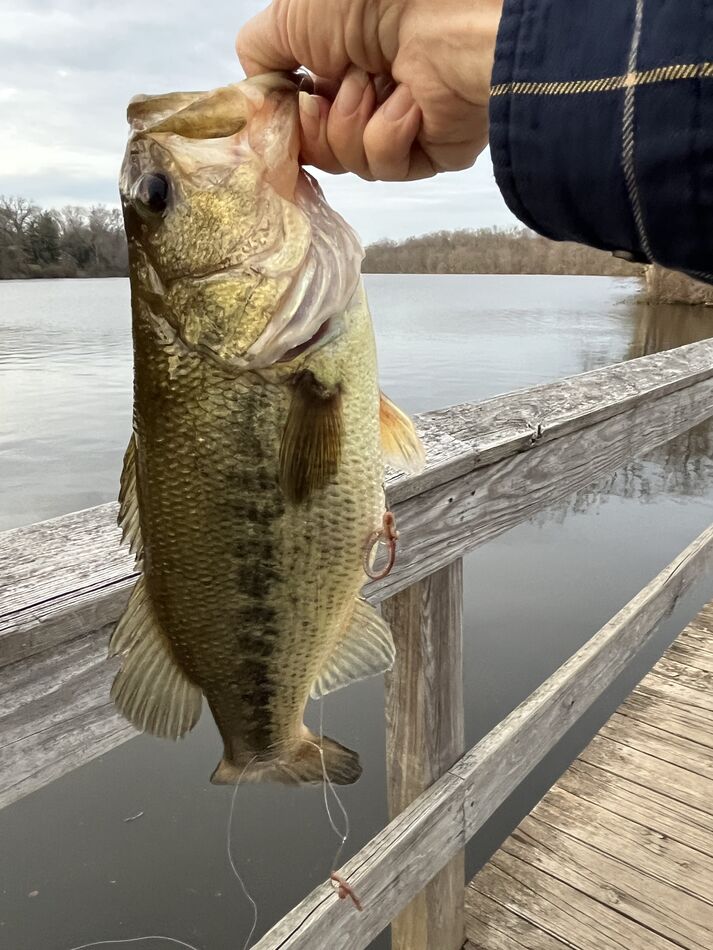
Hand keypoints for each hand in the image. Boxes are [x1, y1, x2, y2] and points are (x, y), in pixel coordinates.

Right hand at [236, 0, 502, 181]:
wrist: (440, 10)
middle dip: (313, 128)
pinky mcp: (432, 149)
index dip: (286, 124)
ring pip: (349, 162)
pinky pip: (387, 166)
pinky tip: (406, 102)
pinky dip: (387, 134)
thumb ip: (260, 53)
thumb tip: (257, 95)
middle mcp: (370, 93)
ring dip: (350, 124)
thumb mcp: (289, 15)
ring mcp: (402, 123)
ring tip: (371, 85)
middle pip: (319, 148)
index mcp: (339, 61)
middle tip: (322, 99)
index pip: (300, 118)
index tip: (278, 116)